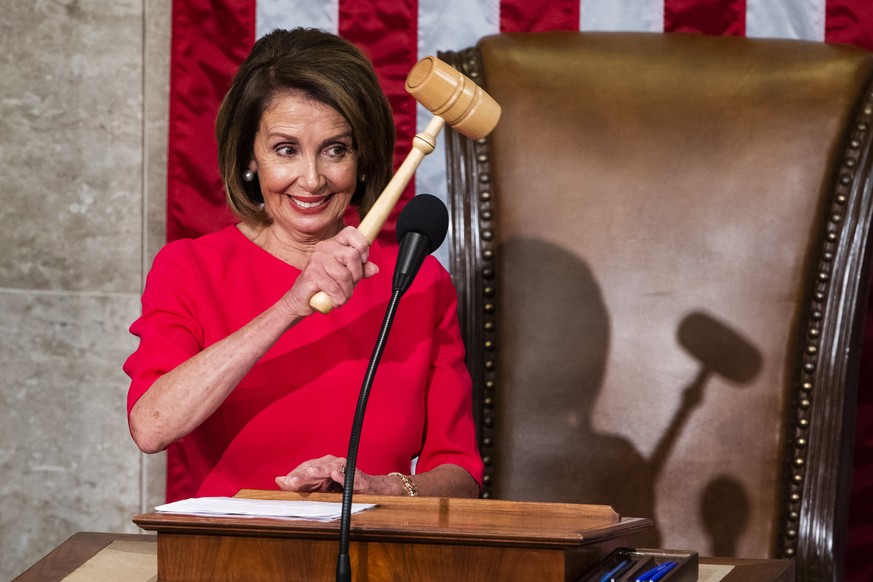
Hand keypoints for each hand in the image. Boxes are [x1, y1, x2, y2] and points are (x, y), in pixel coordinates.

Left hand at [275, 455, 399, 494]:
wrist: (371, 490)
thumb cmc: (343, 488)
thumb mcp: (321, 488)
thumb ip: (302, 485)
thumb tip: (279, 480)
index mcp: (323, 466)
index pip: (305, 468)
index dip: (294, 476)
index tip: (282, 483)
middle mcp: (334, 464)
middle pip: (315, 467)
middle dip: (302, 475)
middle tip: (289, 482)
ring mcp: (346, 470)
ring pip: (330, 469)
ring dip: (320, 471)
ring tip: (309, 474)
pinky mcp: (358, 479)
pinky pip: (349, 477)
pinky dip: (342, 477)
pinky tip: (336, 476)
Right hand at [282, 227, 378, 316]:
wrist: (301, 300)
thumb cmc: (323, 286)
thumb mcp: (346, 277)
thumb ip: (360, 270)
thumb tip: (374, 268)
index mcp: (333, 244)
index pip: (351, 232)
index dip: (362, 246)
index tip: (363, 260)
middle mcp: (324, 248)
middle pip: (352, 256)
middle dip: (356, 276)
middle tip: (348, 285)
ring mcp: (316, 260)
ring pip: (345, 275)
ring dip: (347, 292)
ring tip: (340, 296)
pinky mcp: (312, 274)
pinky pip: (335, 287)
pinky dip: (338, 299)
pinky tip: (333, 300)